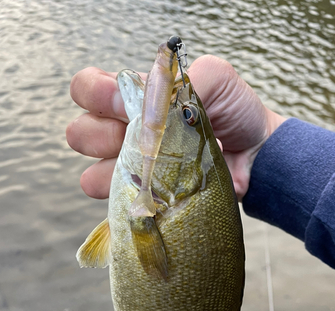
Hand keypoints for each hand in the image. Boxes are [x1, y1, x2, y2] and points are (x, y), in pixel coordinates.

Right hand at [66, 55, 284, 200]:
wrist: (254, 154)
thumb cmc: (233, 111)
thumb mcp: (214, 80)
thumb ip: (181, 79)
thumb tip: (154, 107)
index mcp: (134, 100)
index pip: (88, 89)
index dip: (95, 94)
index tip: (121, 103)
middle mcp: (123, 134)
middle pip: (80, 133)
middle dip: (101, 136)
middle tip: (138, 139)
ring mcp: (131, 171)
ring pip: (92, 175)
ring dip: (116, 174)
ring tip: (150, 172)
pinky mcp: (145, 201)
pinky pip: (119, 207)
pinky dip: (136, 201)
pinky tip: (157, 196)